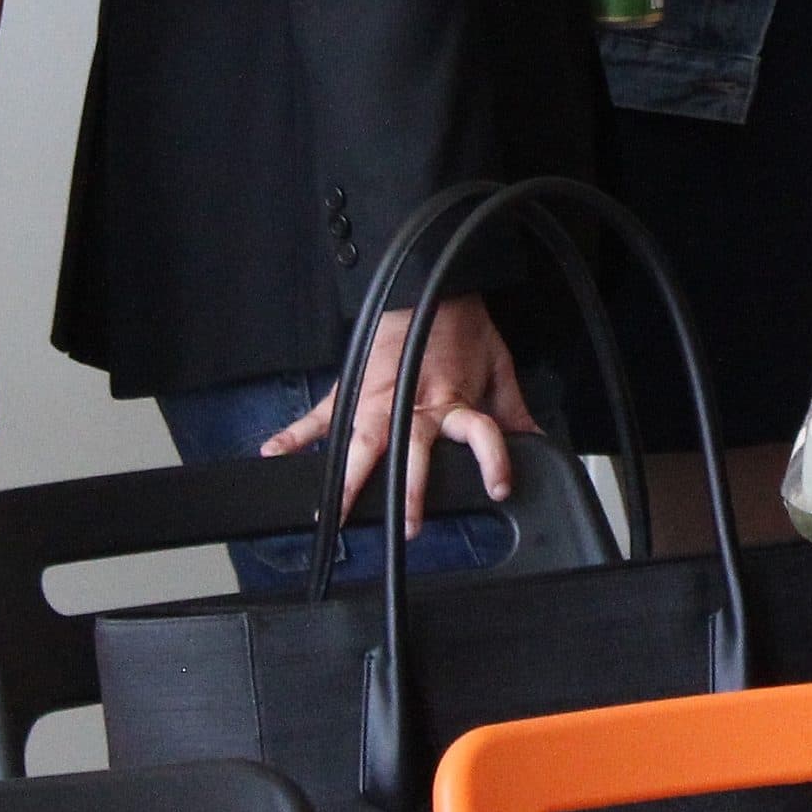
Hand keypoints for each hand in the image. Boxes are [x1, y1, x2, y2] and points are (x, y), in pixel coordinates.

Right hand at [262, 292, 532, 535]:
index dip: (493, 459)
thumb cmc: (463, 328)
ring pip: (362, 444)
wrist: (432, 284)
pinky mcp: (351, 391)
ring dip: (349, 480)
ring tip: (332, 514)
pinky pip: (318, 416)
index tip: (500, 487)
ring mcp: (378, 401)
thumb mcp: (498, 366)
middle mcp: (414, 407)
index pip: (479, 433)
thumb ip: (513, 410)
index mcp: (452, 402)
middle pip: (411, 453)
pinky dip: (293, 434)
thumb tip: (538, 442)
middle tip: (409, 527)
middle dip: (409, 491)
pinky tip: (272, 452)